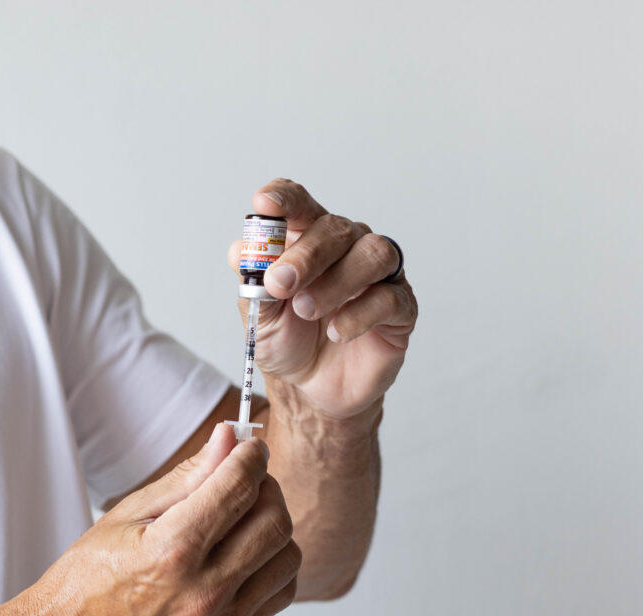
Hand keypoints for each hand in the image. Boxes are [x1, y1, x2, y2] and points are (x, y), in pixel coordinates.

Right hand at [12, 425, 300, 615]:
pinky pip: (282, 590)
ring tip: (243, 516)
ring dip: (273, 525)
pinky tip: (248, 550)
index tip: (249, 446)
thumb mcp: (129, 514)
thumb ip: (186, 476)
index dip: (251, 455)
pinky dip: (275, 563)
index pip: (239, 487)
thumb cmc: (88, 579)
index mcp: (173, 550)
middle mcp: (204, 589)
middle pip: (273, 520)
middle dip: (265, 486)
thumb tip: (226, 440)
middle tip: (243, 478)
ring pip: (287, 555)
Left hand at [229, 179, 417, 421]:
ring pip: (372, 253)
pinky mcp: (400, 307)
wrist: (311, 389)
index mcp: (308, 239)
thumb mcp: (259, 315)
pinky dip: (358, 314)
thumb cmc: (288, 342)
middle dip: (305, 255)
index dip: (284, 199)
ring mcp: (377, 275)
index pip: (300, 203)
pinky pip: (389, 297)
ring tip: (307, 311)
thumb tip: (242, 250)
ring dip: (335, 282)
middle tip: (280, 285)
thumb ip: (252, 282)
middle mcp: (347, 247)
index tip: (264, 204)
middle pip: (335, 228)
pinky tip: (335, 332)